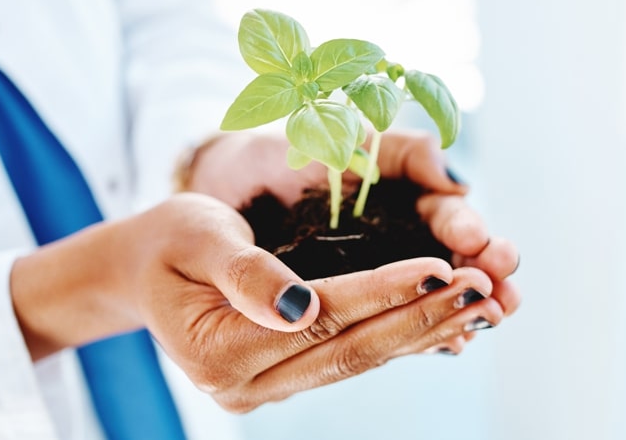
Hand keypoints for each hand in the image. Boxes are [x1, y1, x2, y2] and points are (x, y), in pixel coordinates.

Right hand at [10, 194, 505, 410]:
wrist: (141, 271)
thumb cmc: (165, 241)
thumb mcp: (193, 236)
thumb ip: (243, 272)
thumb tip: (299, 307)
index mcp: (220, 350)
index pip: (322, 318)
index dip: (383, 291)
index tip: (440, 266)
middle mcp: (247, 384)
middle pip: (352, 348)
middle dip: (423, 316)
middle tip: (484, 287)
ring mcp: (267, 389)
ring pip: (360, 360)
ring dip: (425, 331)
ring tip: (482, 303)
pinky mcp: (285, 378)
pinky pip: (352, 359)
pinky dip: (402, 338)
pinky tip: (446, 322)